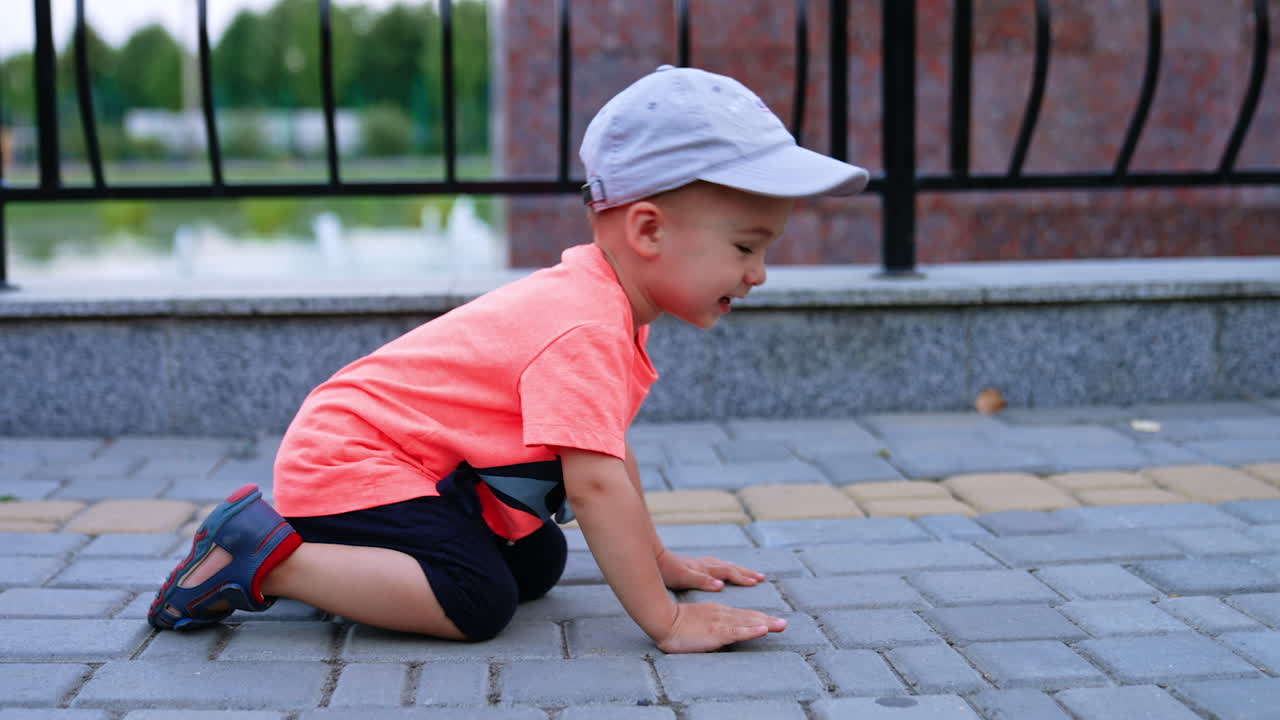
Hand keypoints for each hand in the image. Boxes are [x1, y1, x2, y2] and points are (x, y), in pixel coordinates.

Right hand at [655, 602, 787, 652]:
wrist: (662, 620)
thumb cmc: (674, 624)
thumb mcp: (696, 622)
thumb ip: (707, 625)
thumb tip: (715, 633)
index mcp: (717, 612)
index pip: (742, 615)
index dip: (758, 618)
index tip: (771, 622)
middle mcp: (722, 614)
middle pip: (750, 617)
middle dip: (768, 620)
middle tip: (784, 624)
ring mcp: (720, 623)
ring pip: (748, 623)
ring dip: (766, 624)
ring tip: (781, 625)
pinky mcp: (716, 632)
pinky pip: (738, 632)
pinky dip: (752, 631)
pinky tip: (764, 630)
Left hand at [657, 551, 765, 590]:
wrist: (655, 561)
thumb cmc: (669, 572)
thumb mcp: (685, 578)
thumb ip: (703, 581)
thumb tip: (721, 585)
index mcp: (706, 569)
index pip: (729, 572)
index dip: (742, 578)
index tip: (756, 582)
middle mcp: (706, 564)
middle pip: (730, 567)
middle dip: (746, 572)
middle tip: (761, 577)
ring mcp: (701, 564)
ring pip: (725, 565)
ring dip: (738, 569)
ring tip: (750, 574)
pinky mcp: (696, 565)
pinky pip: (717, 566)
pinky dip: (726, 568)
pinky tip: (725, 572)